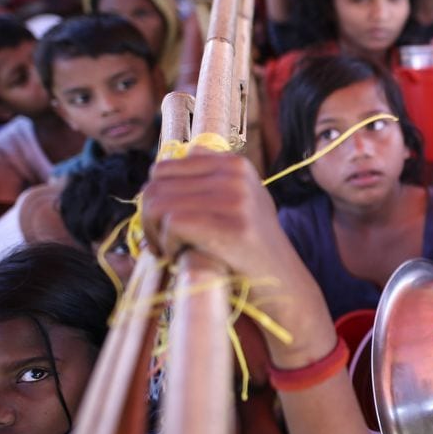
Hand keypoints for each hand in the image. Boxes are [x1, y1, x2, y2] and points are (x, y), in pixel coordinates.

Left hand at [140, 152, 288, 281]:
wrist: (283, 283)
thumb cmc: (252, 247)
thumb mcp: (242, 200)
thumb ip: (216, 176)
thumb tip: (188, 150)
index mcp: (235, 164)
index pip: (163, 168)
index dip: (154, 199)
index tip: (163, 225)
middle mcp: (235, 174)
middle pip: (154, 186)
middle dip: (149, 219)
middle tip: (162, 244)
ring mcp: (236, 199)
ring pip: (158, 205)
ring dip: (155, 235)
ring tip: (171, 251)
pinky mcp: (232, 227)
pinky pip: (172, 224)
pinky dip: (168, 246)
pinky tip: (181, 257)